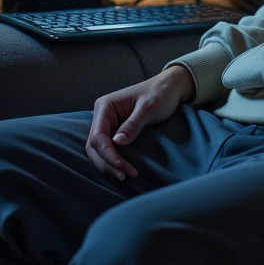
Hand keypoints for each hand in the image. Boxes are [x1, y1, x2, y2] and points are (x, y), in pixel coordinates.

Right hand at [85, 65, 195, 180]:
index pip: (98, 137)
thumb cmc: (159, 94)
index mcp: (105, 107)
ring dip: (109, 165)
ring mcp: (107, 124)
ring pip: (98, 151)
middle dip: (107, 163)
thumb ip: (132, 125)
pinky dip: (113, 161)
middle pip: (94, 147)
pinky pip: (108, 149)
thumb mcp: (148, 108)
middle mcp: (102, 116)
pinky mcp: (115, 131)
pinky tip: (123, 169)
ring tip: (125, 175)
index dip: (108, 155)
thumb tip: (117, 143)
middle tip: (125, 176)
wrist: (169, 88)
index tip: (123, 167)